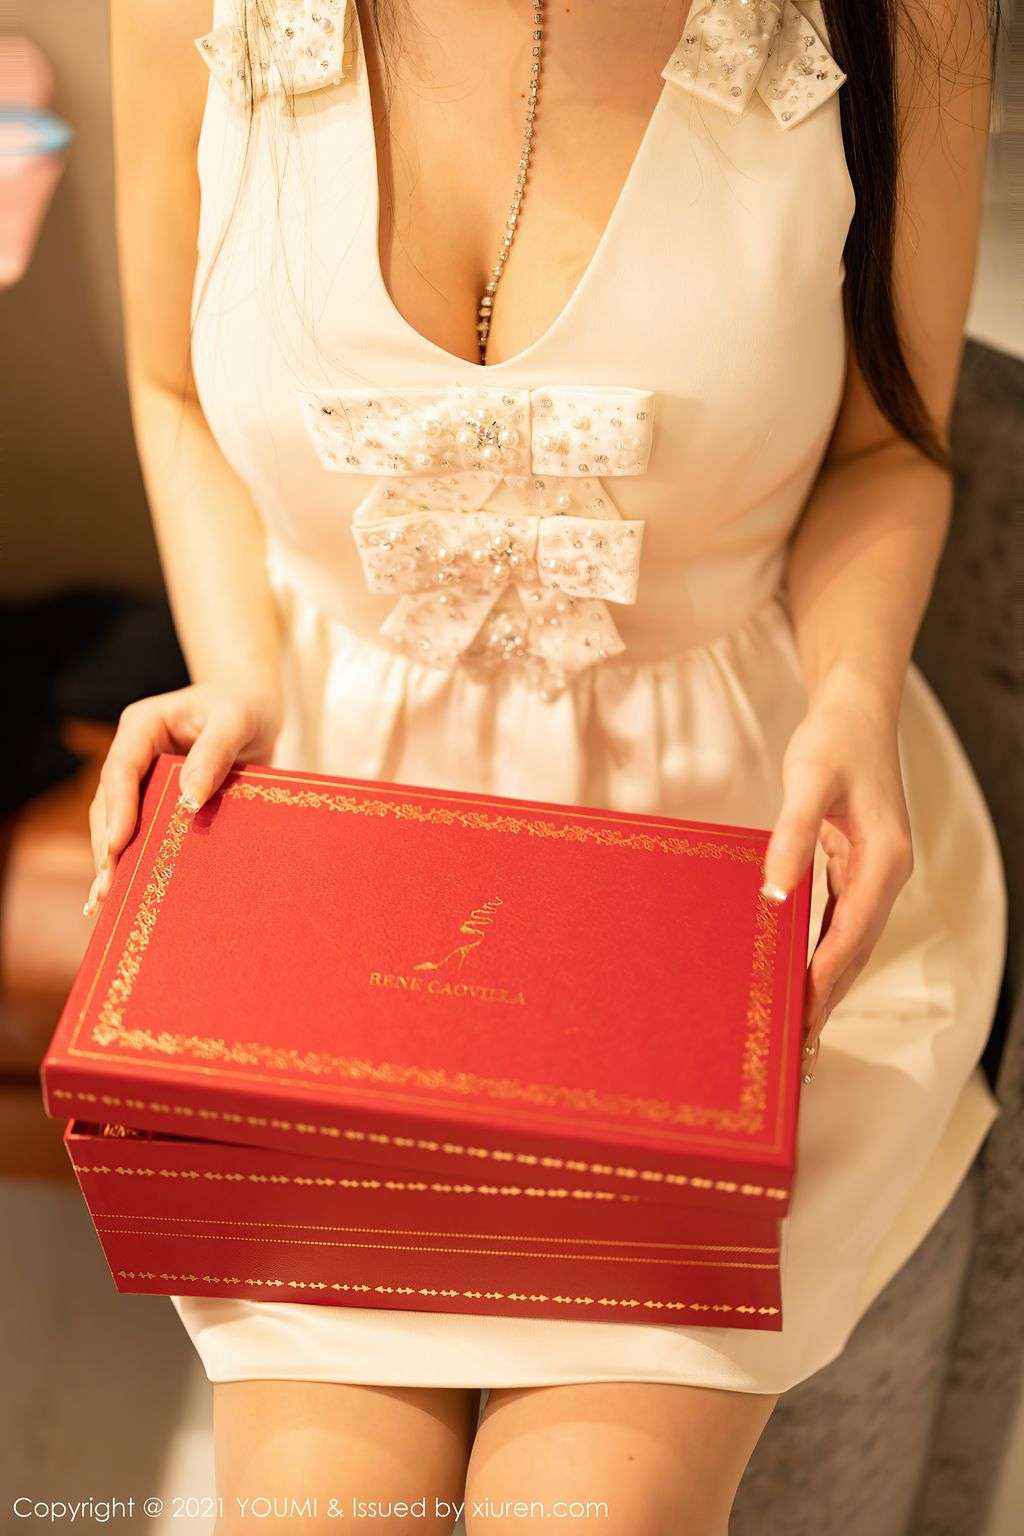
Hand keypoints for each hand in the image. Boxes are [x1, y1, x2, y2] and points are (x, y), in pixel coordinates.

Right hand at [84, 682, 282, 915]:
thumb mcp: (236, 721)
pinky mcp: (160, 802)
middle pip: (110, 803)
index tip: (116, 845)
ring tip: (107, 900)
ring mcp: (144, 780)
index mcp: (143, 726)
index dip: (116, 808)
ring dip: (114, 860)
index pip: (120, 768)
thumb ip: (214, 753)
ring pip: (119, 822)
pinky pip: (144, 831)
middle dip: (107, 845)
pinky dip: (137, 860)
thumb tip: (189, 801)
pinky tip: (128, 893)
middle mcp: (135, 754)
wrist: (254, 708)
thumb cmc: (245, 706)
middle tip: (107, 888)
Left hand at [761, 683, 913, 1054]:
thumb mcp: (807, 781)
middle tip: (798, 1047)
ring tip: (799, 1032)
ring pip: (851, 943)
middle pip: (856, 949)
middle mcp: (887, 875)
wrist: (855, 711)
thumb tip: (773, 892)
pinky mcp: (859, 870)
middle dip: (829, 997)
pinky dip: (824, 955)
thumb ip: (792, 836)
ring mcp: (876, 875)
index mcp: (884, 859)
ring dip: (828, 984)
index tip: (802, 1014)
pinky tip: (802, 980)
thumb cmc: (832, 742)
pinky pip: (842, 924)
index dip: (827, 975)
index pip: (853, 931)